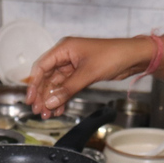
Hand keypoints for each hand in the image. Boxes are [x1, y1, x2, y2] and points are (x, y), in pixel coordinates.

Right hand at [25, 37, 152, 118]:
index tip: (30, 99)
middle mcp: (67, 56)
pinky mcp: (82, 74)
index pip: (42, 66)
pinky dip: (63, 98)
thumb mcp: (88, 74)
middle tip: (39, 111)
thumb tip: (51, 101)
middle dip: (43, 95)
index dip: (34, 84)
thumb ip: (68, 89)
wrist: (133, 57)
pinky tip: (59, 109)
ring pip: (57, 84)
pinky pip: (67, 88)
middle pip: (48, 77)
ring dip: (52, 99)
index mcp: (64, 48)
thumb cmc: (113, 55)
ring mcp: (74, 66)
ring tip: (48, 114)